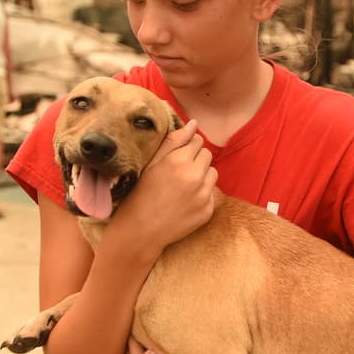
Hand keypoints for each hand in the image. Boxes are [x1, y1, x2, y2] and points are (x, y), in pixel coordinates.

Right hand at [110, 119, 216, 252]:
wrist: (141, 231)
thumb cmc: (141, 194)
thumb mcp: (151, 163)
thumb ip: (174, 141)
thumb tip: (193, 123)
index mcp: (178, 161)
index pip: (197, 140)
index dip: (187, 147)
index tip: (177, 157)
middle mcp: (194, 176)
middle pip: (207, 155)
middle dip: (196, 159)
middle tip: (179, 172)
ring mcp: (203, 195)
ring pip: (213, 173)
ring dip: (202, 175)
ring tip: (183, 186)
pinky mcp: (207, 211)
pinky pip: (211, 193)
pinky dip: (202, 194)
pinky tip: (185, 201)